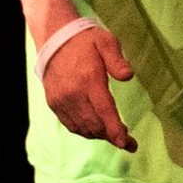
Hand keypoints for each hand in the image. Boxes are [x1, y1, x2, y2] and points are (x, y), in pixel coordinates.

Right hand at [43, 26, 136, 151]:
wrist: (54, 39)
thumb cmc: (85, 41)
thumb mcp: (106, 42)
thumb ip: (117, 60)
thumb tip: (128, 76)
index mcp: (89, 80)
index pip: (104, 111)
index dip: (115, 130)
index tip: (127, 144)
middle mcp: (73, 94)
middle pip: (95, 124)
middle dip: (112, 136)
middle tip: (128, 141)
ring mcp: (61, 100)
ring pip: (83, 128)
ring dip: (100, 135)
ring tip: (114, 135)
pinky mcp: (54, 103)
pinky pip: (71, 125)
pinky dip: (85, 131)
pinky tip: (96, 130)